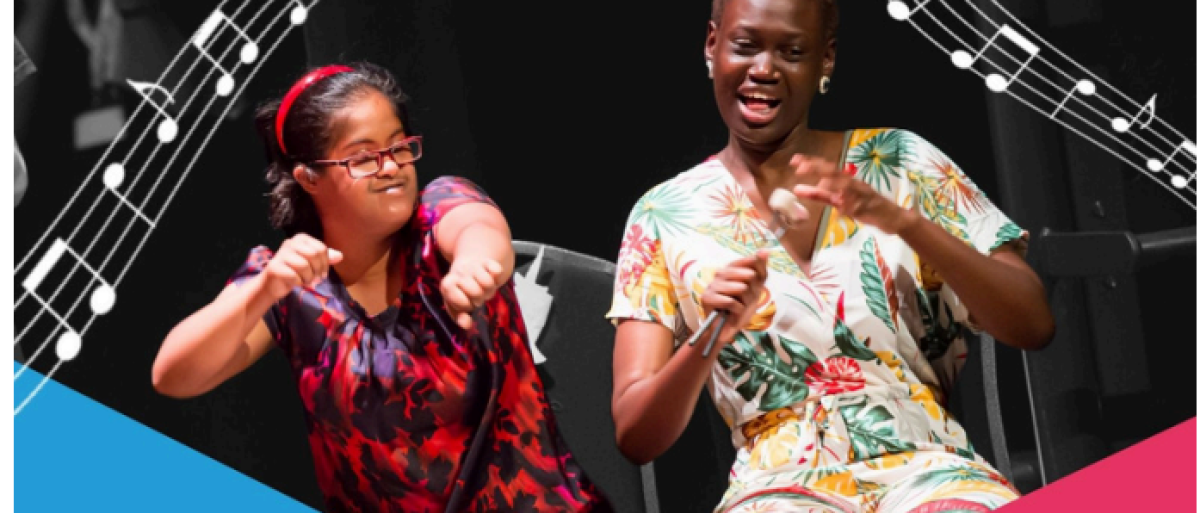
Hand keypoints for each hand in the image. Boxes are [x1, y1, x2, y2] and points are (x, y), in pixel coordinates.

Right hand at [261, 234, 342, 300]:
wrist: (272, 284)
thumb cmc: (295, 272)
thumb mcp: (313, 264)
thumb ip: (325, 259)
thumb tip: (340, 256)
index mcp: (301, 238)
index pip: (321, 249)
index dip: (325, 263)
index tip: (321, 272)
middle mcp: (290, 242)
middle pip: (314, 255)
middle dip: (317, 270)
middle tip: (314, 278)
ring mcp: (281, 254)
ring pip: (304, 266)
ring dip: (308, 278)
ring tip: (305, 280)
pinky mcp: (274, 267)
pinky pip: (294, 276)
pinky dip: (298, 282)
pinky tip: (295, 282)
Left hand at [441, 256, 504, 329]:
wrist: (467, 264)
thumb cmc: (460, 290)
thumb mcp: (455, 304)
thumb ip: (459, 316)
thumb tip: (466, 325)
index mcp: (447, 285)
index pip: (463, 303)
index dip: (467, 305)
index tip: (466, 301)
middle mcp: (458, 273)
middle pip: (477, 293)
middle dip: (479, 298)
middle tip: (476, 294)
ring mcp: (472, 265)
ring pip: (487, 283)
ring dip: (489, 288)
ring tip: (482, 286)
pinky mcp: (486, 260)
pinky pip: (496, 270)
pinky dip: (496, 275)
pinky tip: (490, 275)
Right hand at [699, 250, 769, 349]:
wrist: (728, 329)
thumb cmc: (741, 308)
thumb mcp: (755, 289)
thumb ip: (760, 269)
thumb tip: (765, 250)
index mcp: (729, 271)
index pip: (741, 262)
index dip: (751, 268)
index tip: (757, 276)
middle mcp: (719, 275)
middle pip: (742, 274)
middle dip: (750, 288)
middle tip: (749, 296)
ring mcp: (711, 286)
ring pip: (738, 288)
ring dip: (745, 300)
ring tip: (742, 305)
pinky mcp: (706, 298)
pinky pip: (729, 301)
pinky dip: (736, 308)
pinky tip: (735, 312)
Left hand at [790, 154, 916, 234]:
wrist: (894, 218)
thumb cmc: (865, 207)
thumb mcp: (838, 201)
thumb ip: (820, 195)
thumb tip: (798, 189)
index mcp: (846, 181)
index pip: (826, 168)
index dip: (811, 163)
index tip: (794, 160)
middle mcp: (854, 184)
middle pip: (835, 172)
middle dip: (818, 168)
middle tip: (800, 167)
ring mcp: (863, 195)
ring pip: (849, 186)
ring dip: (836, 184)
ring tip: (822, 184)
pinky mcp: (870, 208)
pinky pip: (858, 208)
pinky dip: (850, 208)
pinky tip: (841, 210)